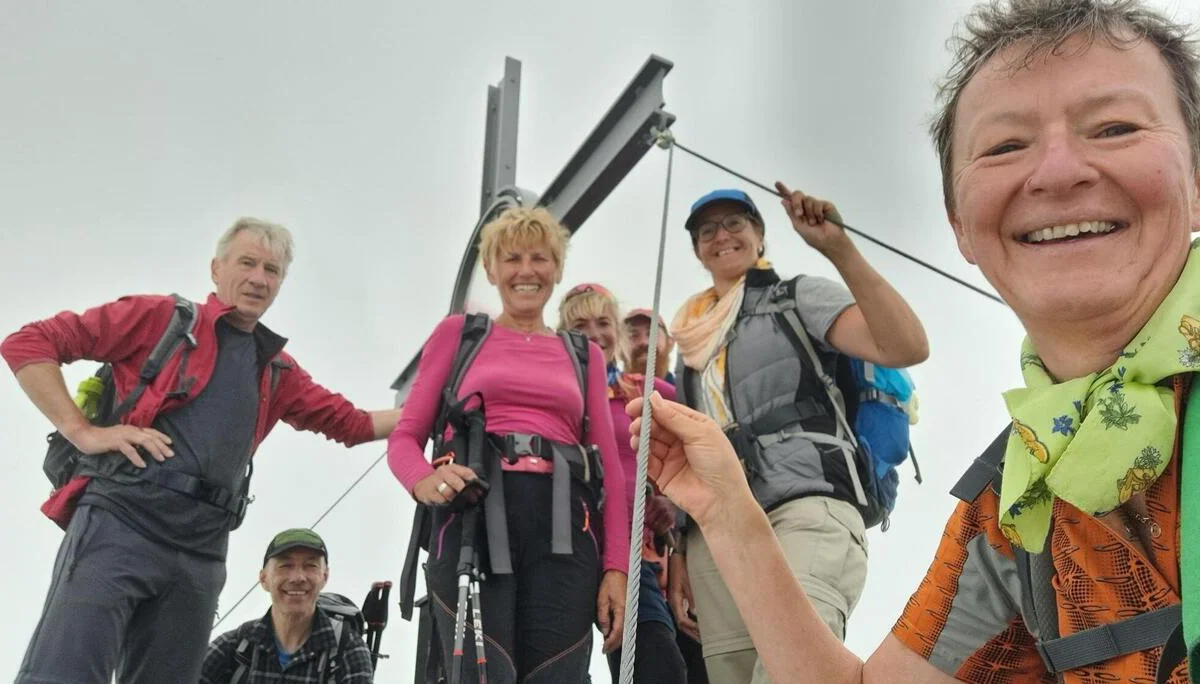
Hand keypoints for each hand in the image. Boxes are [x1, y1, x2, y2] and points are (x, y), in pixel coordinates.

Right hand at [64, 423, 173, 468]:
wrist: (84, 436)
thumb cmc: (102, 439)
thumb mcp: (120, 439)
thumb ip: (130, 442)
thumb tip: (142, 450)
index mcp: (131, 429)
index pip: (150, 432)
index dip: (161, 436)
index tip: (170, 443)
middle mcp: (130, 430)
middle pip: (150, 437)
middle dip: (162, 445)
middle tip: (171, 454)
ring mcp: (123, 435)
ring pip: (143, 441)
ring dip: (154, 450)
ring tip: (161, 459)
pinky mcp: (115, 442)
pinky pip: (129, 450)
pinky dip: (137, 457)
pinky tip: (142, 464)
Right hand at [412, 463, 480, 505]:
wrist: (421, 483)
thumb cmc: (441, 480)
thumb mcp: (452, 475)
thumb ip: (464, 479)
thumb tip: (478, 489)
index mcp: (451, 468)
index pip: (466, 472)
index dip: (474, 482)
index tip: (480, 490)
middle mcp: (443, 473)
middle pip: (457, 482)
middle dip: (466, 492)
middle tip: (472, 499)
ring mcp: (435, 482)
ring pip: (448, 492)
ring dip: (456, 498)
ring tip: (460, 502)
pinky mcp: (430, 493)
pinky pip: (441, 500)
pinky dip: (447, 502)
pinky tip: (449, 502)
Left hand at [596, 570, 626, 653]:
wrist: (619, 572)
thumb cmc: (610, 583)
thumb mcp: (602, 599)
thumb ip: (603, 616)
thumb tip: (605, 631)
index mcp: (621, 610)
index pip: (617, 632)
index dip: (611, 642)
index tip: (604, 648)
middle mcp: (628, 613)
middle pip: (623, 634)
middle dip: (614, 644)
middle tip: (605, 650)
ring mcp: (629, 611)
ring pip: (625, 631)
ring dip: (617, 639)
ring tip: (607, 645)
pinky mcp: (627, 610)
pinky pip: (625, 625)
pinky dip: (619, 632)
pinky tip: (612, 634)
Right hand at [626, 392, 751, 528]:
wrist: (721, 500)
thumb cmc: (720, 464)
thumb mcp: (700, 434)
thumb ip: (675, 418)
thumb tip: (654, 399)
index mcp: (694, 426)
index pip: (669, 411)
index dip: (651, 407)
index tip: (635, 406)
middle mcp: (682, 440)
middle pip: (657, 426)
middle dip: (644, 423)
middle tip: (635, 423)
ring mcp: (671, 457)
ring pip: (650, 442)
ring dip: (641, 438)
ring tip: (636, 436)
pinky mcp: (663, 474)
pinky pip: (648, 461)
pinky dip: (642, 454)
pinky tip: (640, 450)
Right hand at [668, 554, 700, 640]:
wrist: (677, 555)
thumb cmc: (683, 567)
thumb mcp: (689, 581)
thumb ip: (691, 597)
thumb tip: (695, 613)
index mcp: (674, 599)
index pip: (681, 620)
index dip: (692, 628)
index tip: (702, 632)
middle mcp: (673, 602)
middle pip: (681, 623)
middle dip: (692, 633)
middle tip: (704, 641)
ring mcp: (676, 600)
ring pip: (682, 620)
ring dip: (692, 629)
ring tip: (703, 636)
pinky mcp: (679, 597)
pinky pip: (684, 613)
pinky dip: (692, 621)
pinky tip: (699, 623)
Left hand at [775, 181, 849, 255]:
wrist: (828, 242)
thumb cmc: (814, 237)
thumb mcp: (798, 225)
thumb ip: (791, 213)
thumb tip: (783, 201)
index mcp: (799, 212)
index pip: (791, 199)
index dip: (784, 191)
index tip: (777, 183)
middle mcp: (807, 207)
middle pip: (798, 195)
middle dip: (796, 203)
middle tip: (799, 214)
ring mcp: (817, 205)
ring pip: (808, 199)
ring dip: (809, 213)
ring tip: (814, 223)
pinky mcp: (826, 205)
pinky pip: (818, 203)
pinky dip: (818, 213)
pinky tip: (822, 220)